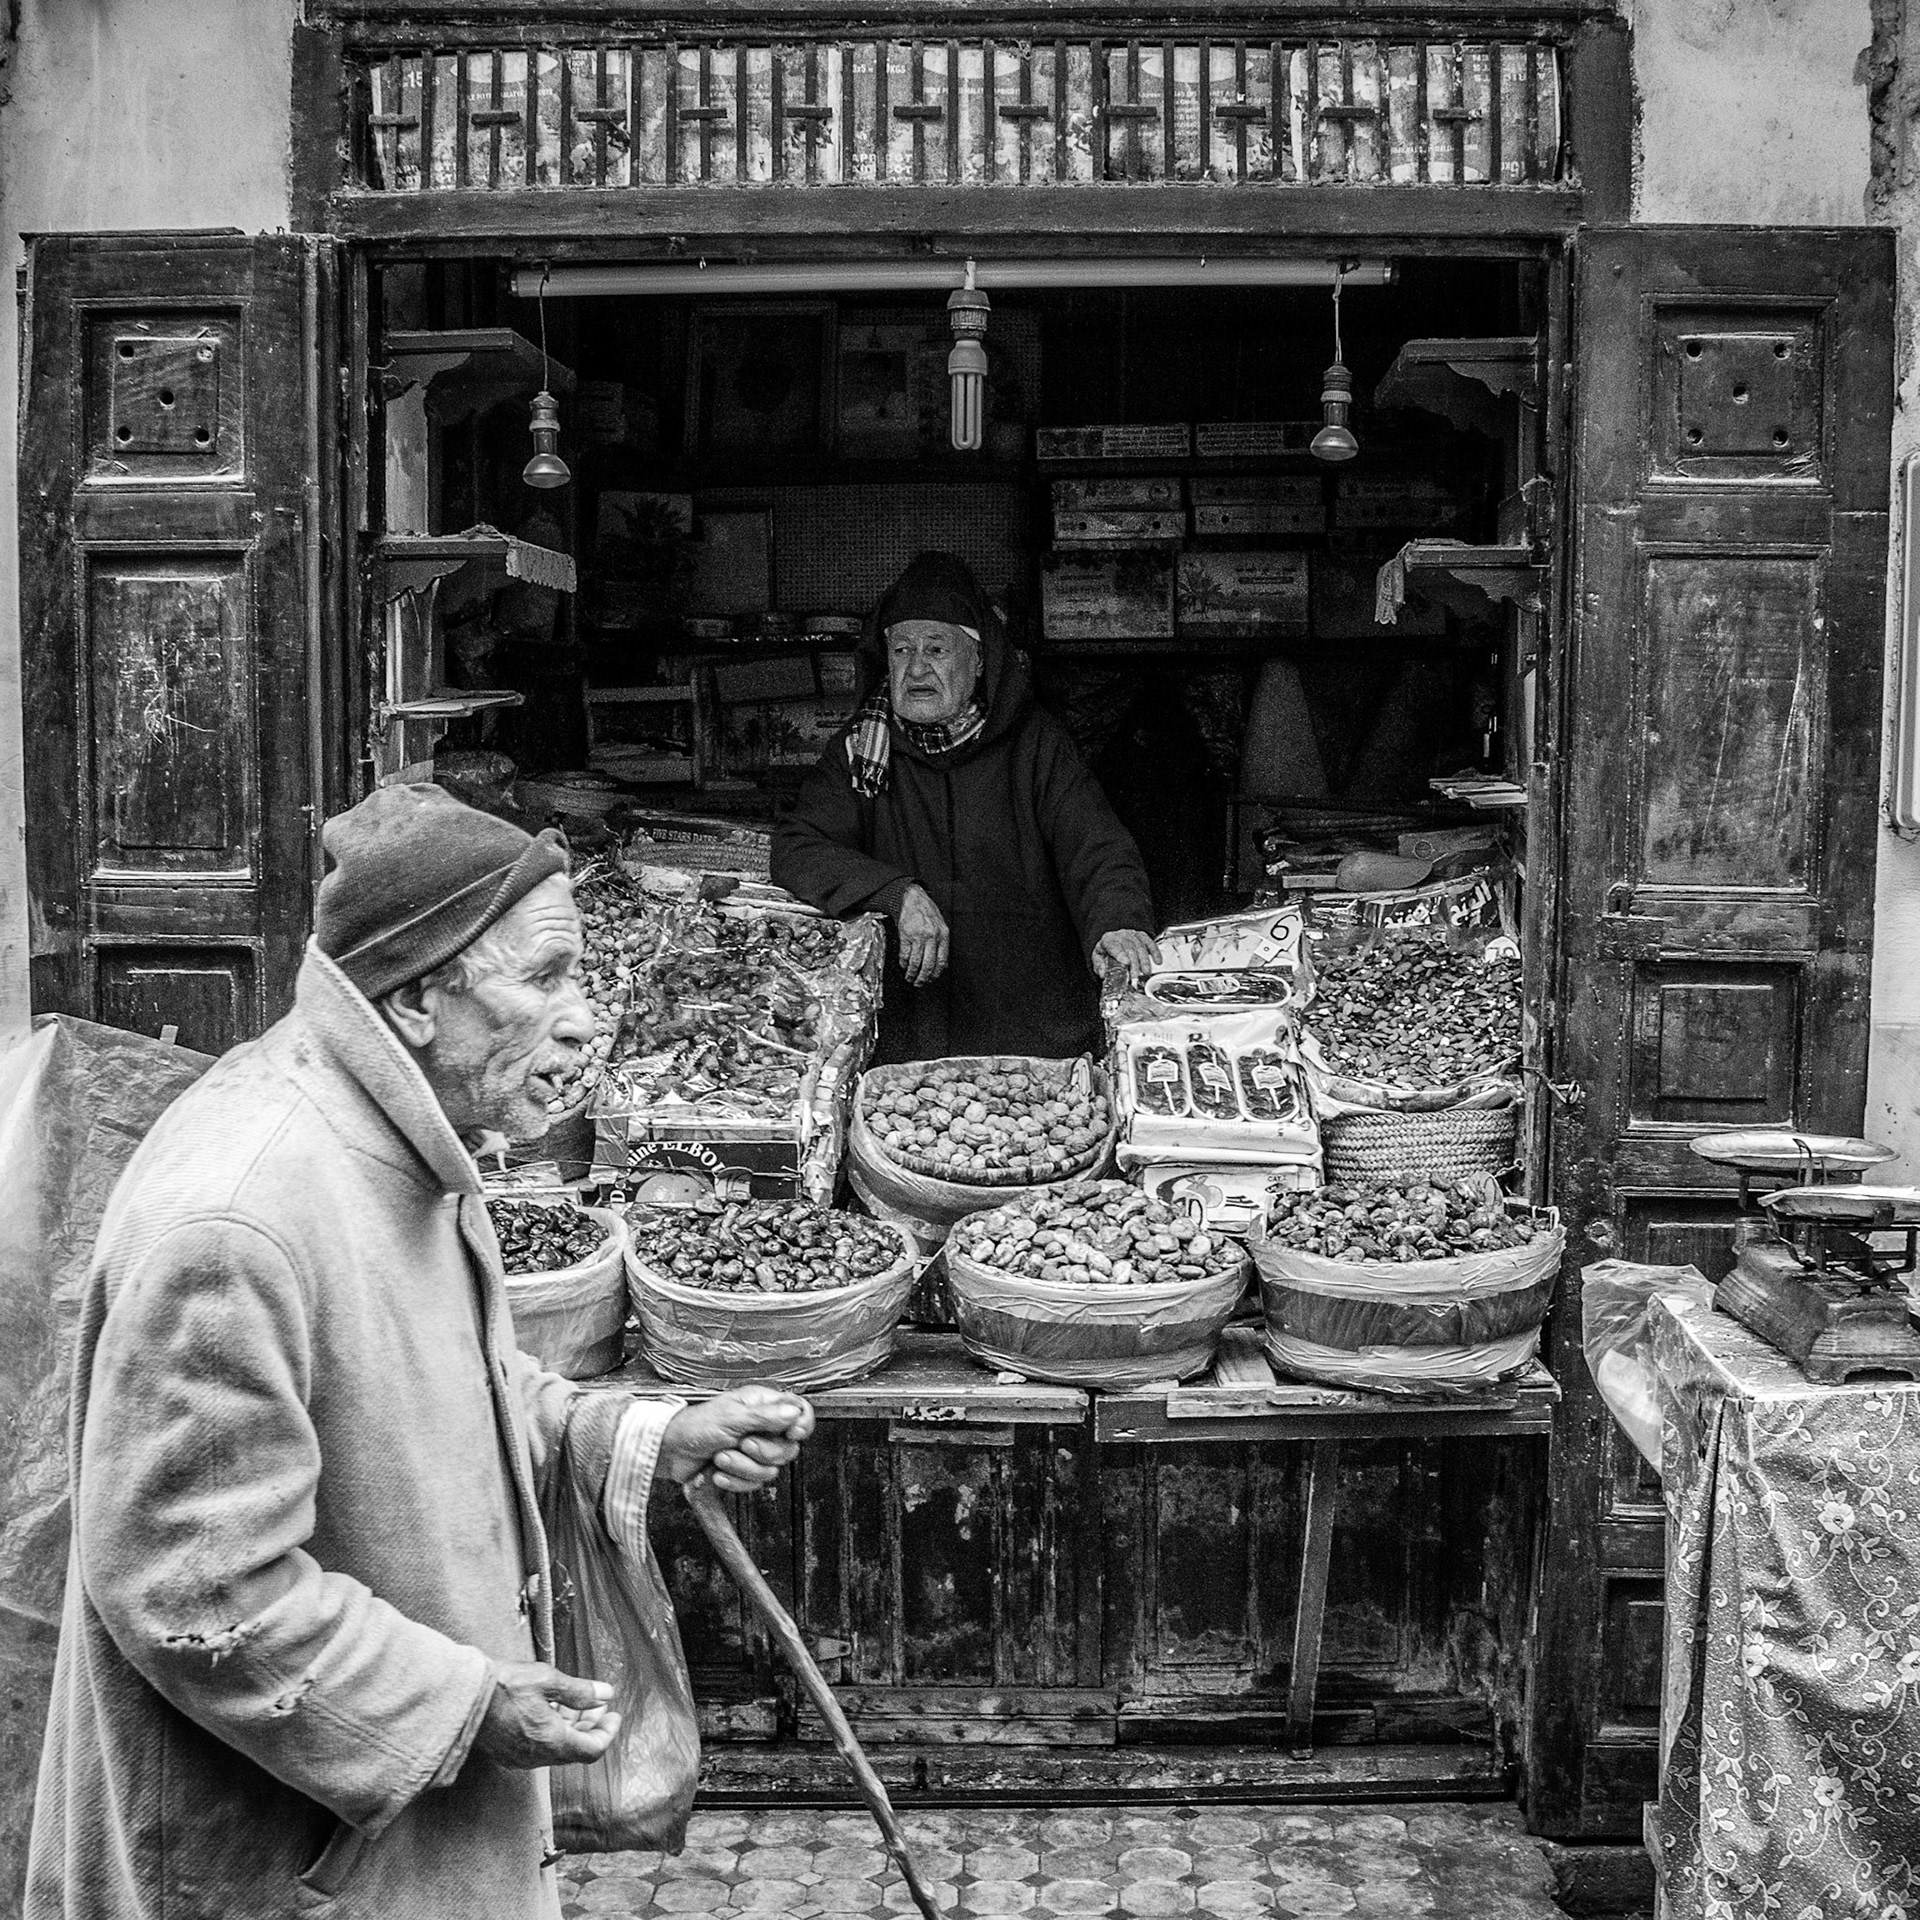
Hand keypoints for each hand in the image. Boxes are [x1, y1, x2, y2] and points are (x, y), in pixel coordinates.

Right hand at [472, 1662, 621, 1769]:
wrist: (463, 1697)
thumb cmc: (504, 1686)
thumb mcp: (547, 1680)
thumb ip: (579, 1691)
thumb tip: (606, 1694)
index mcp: (552, 1742)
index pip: (593, 1749)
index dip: (607, 1733)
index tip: (614, 1716)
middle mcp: (538, 1756)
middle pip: (576, 1750)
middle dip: (592, 1728)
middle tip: (599, 1706)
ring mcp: (521, 1757)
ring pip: (558, 1749)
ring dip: (573, 1728)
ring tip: (579, 1703)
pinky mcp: (508, 1752)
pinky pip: (540, 1748)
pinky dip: (554, 1732)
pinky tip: (553, 1709)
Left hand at [657, 1385, 815, 1493]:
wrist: (670, 1452)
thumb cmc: (694, 1426)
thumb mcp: (731, 1416)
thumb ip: (765, 1415)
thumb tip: (794, 1411)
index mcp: (763, 1405)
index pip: (800, 1411)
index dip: (801, 1425)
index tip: (792, 1433)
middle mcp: (762, 1427)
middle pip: (788, 1448)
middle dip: (762, 1453)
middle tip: (742, 1444)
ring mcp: (753, 1451)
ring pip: (770, 1470)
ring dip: (742, 1468)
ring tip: (721, 1457)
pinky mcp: (743, 1471)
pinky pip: (754, 1484)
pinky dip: (734, 1481)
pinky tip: (718, 1473)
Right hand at [895, 884, 950, 986]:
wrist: (912, 898)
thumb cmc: (927, 912)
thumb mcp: (941, 927)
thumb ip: (942, 945)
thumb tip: (943, 966)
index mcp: (943, 935)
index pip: (941, 961)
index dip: (935, 974)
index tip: (931, 980)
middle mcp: (932, 937)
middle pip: (928, 965)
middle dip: (923, 978)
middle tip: (919, 983)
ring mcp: (918, 936)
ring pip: (915, 962)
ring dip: (912, 973)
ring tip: (909, 978)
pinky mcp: (905, 935)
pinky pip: (904, 954)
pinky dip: (903, 963)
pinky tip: (903, 966)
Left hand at [1092, 928, 1157, 984]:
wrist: (1113, 941)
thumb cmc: (1106, 951)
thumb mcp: (1098, 958)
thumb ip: (1099, 966)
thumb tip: (1103, 974)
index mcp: (1108, 940)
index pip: (1113, 945)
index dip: (1120, 954)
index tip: (1126, 963)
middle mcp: (1120, 935)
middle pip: (1129, 948)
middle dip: (1134, 964)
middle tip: (1136, 976)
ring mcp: (1132, 934)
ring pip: (1140, 946)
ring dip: (1144, 961)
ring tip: (1146, 972)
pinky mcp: (1141, 936)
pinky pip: (1150, 943)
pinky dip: (1155, 952)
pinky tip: (1158, 961)